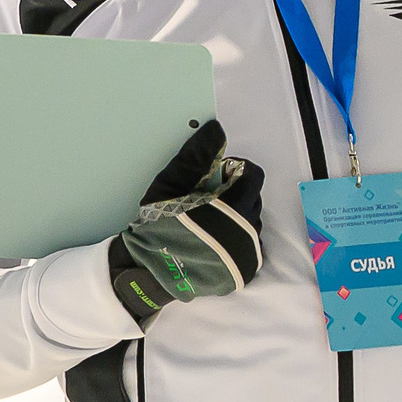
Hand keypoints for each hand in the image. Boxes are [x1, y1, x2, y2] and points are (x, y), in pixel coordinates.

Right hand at [109, 120, 264, 325]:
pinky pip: (249, 247)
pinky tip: (213, 243)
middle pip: (253, 199)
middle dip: (234, 194)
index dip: (234, 170)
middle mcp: (248, 230)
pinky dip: (235, 241)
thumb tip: (216, 130)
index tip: (214, 177)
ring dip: (235, 218)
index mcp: (234, 206)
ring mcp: (248, 254)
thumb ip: (196, 156)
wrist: (148, 271)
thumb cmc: (159, 225)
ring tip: (208, 224)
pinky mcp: (244, 271)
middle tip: (206, 201)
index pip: (252, 175)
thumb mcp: (171, 184)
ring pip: (251, 223)